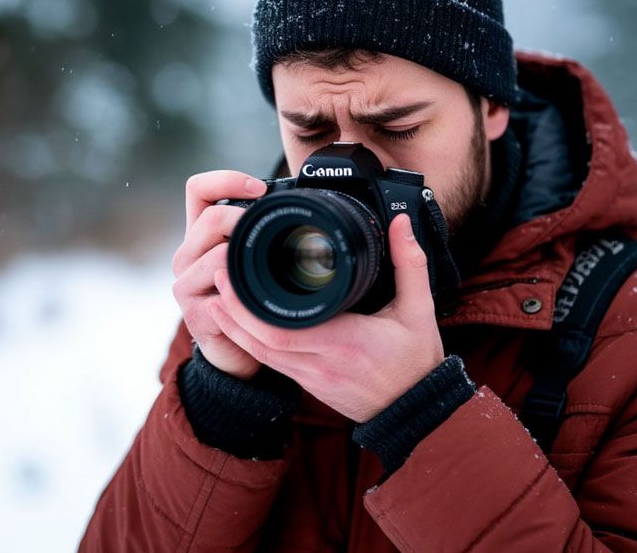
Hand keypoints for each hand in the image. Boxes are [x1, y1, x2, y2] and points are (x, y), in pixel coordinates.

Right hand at [171, 170, 267, 379]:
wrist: (234, 349)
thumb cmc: (248, 297)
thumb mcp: (250, 257)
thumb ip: (259, 231)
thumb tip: (303, 201)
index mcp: (199, 234)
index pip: (199, 189)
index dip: (227, 180)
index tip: (260, 189)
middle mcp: (186, 255)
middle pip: (211, 217)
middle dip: (245, 219)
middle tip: (272, 231)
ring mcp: (185, 284)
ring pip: (218, 253)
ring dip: (247, 256)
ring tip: (269, 267)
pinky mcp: (194, 313)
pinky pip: (224, 292)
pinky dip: (245, 290)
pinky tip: (258, 294)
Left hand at [207, 213, 444, 422]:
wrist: (414, 414)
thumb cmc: (416, 363)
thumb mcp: (419, 310)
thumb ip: (410, 263)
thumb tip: (401, 223)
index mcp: (344, 342)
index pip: (285, 330)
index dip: (251, 308)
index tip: (236, 275)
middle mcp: (321, 363)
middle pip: (261, 341)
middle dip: (233, 311)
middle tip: (219, 275)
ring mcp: (311, 378)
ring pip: (260, 355)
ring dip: (234, 327)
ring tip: (218, 295)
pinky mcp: (308, 385)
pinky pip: (270, 363)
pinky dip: (250, 343)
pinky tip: (238, 324)